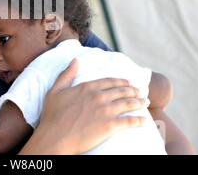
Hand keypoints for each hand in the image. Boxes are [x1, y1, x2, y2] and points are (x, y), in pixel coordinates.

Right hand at [20, 58, 145, 154]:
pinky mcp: (109, 126)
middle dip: (133, 91)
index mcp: (86, 87)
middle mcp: (98, 96)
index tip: (128, 82)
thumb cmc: (52, 116)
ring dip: (139, 102)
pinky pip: (128, 121)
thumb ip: (66, 75)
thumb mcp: (55, 91)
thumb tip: (75, 61)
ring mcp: (105, 111)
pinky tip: (144, 120)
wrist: (54, 137)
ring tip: (145, 102)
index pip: (109, 82)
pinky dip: (138, 120)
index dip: (121, 81)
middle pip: (121, 91)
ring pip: (128, 103)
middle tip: (140, 92)